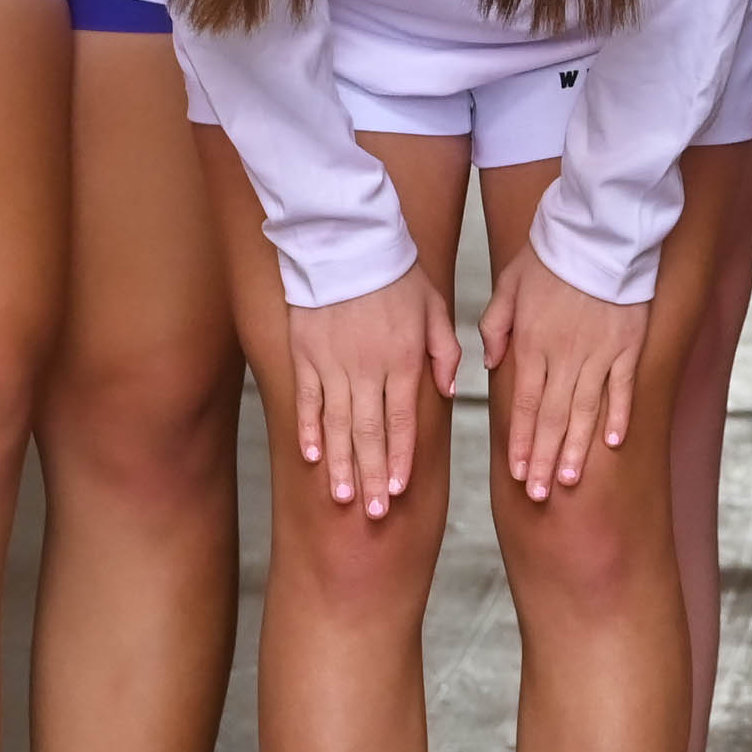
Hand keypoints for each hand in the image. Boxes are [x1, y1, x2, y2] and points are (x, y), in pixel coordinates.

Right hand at [283, 271, 461, 516]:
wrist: (345, 240)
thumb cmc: (396, 272)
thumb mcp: (434, 307)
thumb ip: (444, 352)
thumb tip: (446, 392)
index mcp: (401, 359)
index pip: (402, 420)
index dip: (399, 458)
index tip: (398, 491)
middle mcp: (367, 368)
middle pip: (369, 432)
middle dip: (370, 475)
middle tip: (371, 512)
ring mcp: (333, 363)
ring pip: (337, 424)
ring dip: (339, 463)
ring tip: (340, 497)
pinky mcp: (305, 353)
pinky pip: (308, 399)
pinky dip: (309, 429)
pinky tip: (311, 456)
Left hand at [479, 244, 643, 501]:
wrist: (599, 228)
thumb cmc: (550, 251)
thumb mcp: (509, 283)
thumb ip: (496, 325)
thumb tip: (492, 363)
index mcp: (532, 342)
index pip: (522, 403)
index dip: (519, 441)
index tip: (516, 472)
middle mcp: (564, 354)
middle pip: (550, 416)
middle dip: (542, 459)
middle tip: (538, 494)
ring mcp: (598, 352)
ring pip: (584, 410)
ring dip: (575, 448)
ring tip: (568, 480)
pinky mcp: (628, 344)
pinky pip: (622, 387)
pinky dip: (618, 416)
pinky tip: (613, 444)